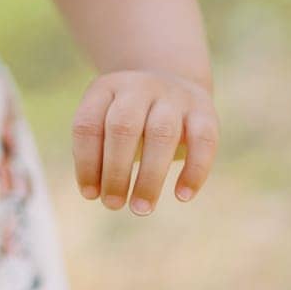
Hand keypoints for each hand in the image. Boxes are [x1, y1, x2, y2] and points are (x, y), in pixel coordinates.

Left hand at [71, 68, 218, 215]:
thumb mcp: (106, 121)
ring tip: (140, 209)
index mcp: (106, 88)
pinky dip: (194, 171)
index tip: (90, 195)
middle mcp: (139, 87)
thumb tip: (96, 192)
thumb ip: (99, 152)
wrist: (172, 81)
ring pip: (162, 134)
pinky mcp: (204, 109)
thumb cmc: (131, 118)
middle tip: (113, 205)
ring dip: (149, 178)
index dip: (86, 164)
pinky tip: (182, 196)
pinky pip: (203, 140)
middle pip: (123, 127)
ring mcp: (174, 95)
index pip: (88, 125)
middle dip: (115, 172)